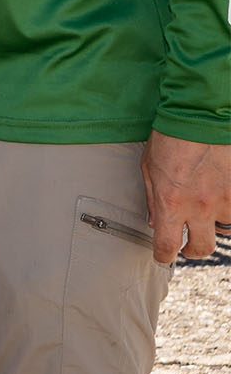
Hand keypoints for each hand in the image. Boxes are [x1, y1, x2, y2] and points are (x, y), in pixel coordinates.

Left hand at [143, 132, 230, 262]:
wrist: (199, 116)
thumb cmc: (170, 138)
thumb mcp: (150, 169)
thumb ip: (153, 199)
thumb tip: (156, 221)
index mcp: (171, 204)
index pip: (167, 245)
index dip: (163, 256)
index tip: (162, 257)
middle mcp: (200, 208)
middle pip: (201, 248)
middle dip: (192, 250)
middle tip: (187, 244)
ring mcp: (224, 200)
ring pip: (225, 231)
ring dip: (214, 226)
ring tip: (206, 216)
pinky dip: (228, 209)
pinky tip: (221, 198)